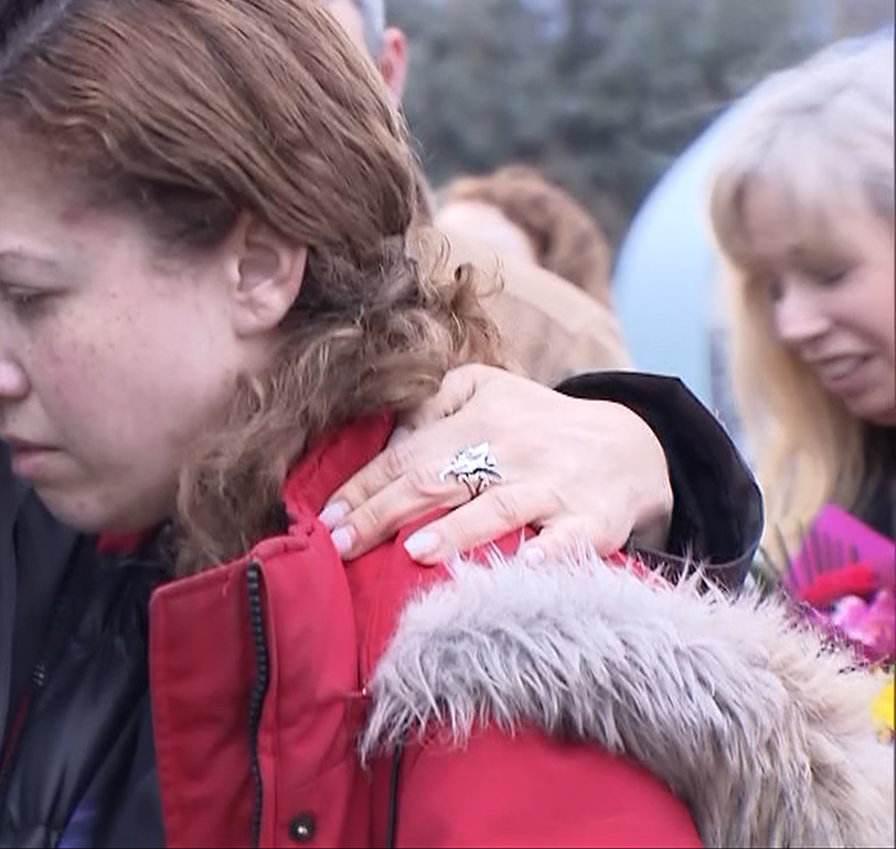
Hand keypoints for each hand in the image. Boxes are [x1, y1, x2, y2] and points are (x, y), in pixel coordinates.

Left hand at [320, 364, 674, 564]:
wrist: (634, 443)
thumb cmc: (537, 424)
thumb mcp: (485, 390)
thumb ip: (432, 405)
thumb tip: (381, 439)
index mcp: (478, 417)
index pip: (406, 454)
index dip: (363, 485)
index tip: (325, 518)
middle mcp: (512, 449)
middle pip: (438, 480)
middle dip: (384, 512)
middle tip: (341, 542)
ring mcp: (553, 486)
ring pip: (499, 507)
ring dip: (456, 531)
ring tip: (414, 553)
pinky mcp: (593, 520)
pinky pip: (569, 540)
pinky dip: (548, 555)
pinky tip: (521, 569)